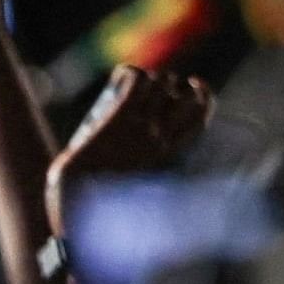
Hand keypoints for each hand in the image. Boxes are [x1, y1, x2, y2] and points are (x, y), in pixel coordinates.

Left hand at [48, 68, 213, 230]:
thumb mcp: (144, 194)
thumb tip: (162, 158)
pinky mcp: (117, 119)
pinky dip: (131, 72)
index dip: (203, 96)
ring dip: (152, 78)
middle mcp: (163, 140)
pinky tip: (122, 74)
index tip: (195, 88)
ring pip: (160, 84)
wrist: (79, 211)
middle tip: (160, 88)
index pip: (201, 116)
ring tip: (139, 83)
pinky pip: (135, 82)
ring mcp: (141, 128)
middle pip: (185, 96)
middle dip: (176, 86)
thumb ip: (157, 177)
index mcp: (173, 158)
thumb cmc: (109, 211)